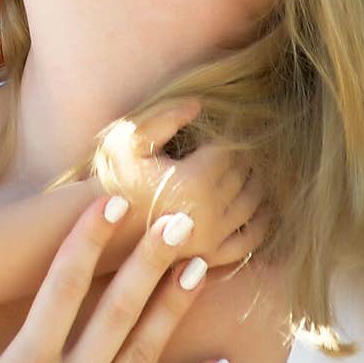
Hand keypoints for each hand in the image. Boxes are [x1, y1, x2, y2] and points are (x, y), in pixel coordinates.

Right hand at [100, 100, 267, 266]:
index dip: (227, 135)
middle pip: (243, 177)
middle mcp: (209, 213)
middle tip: (237, 145)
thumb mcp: (129, 140)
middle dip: (244, 158)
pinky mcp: (209, 257)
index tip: (221, 126)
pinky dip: (260, 225)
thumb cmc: (113, 178)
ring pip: (251, 206)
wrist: (102, 227)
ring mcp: (211, 239)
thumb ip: (164, 117)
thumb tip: (199, 106)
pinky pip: (248, 242)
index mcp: (193, 181)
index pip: (228, 151)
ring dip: (257, 185)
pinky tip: (262, 211)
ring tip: (251, 169)